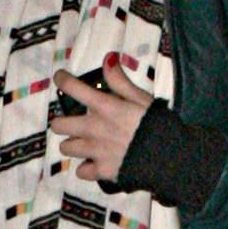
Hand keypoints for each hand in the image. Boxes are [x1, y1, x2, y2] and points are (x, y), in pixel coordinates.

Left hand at [49, 55, 151, 181]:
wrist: (169, 158)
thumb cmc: (158, 124)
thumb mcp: (141, 98)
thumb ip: (120, 80)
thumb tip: (108, 57)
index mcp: (104, 107)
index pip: (72, 88)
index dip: (62, 80)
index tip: (60, 78)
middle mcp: (93, 128)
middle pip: (58, 125)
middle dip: (62, 122)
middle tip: (72, 123)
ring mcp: (95, 151)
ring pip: (65, 148)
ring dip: (72, 145)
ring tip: (83, 144)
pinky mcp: (101, 171)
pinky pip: (81, 171)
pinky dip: (86, 168)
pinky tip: (94, 163)